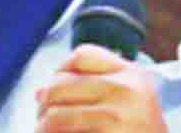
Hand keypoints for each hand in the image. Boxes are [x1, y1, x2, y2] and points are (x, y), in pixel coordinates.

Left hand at [35, 44, 166, 132]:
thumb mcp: (131, 100)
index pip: (82, 55)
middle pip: (61, 84)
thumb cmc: (141, 132)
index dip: (59, 69)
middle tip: (41, 119)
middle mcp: (126, 90)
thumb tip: (40, 91)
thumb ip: (96, 86)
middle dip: (43, 103)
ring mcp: (117, 116)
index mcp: (132, 74)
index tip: (54, 88)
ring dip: (42, 128)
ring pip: (55, 115)